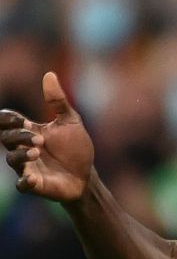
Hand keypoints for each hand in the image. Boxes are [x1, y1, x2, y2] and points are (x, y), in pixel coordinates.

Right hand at [1, 72, 94, 202]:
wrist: (87, 176)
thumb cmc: (76, 148)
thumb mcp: (70, 122)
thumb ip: (58, 101)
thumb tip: (49, 74)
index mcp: (29, 131)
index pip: (7, 122)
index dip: (7, 119)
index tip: (19, 120)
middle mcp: (24, 148)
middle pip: (6, 138)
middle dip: (19, 137)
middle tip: (39, 139)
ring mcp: (28, 167)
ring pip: (12, 160)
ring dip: (22, 155)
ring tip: (37, 152)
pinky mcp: (35, 184)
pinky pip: (22, 185)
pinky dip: (25, 182)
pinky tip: (32, 178)